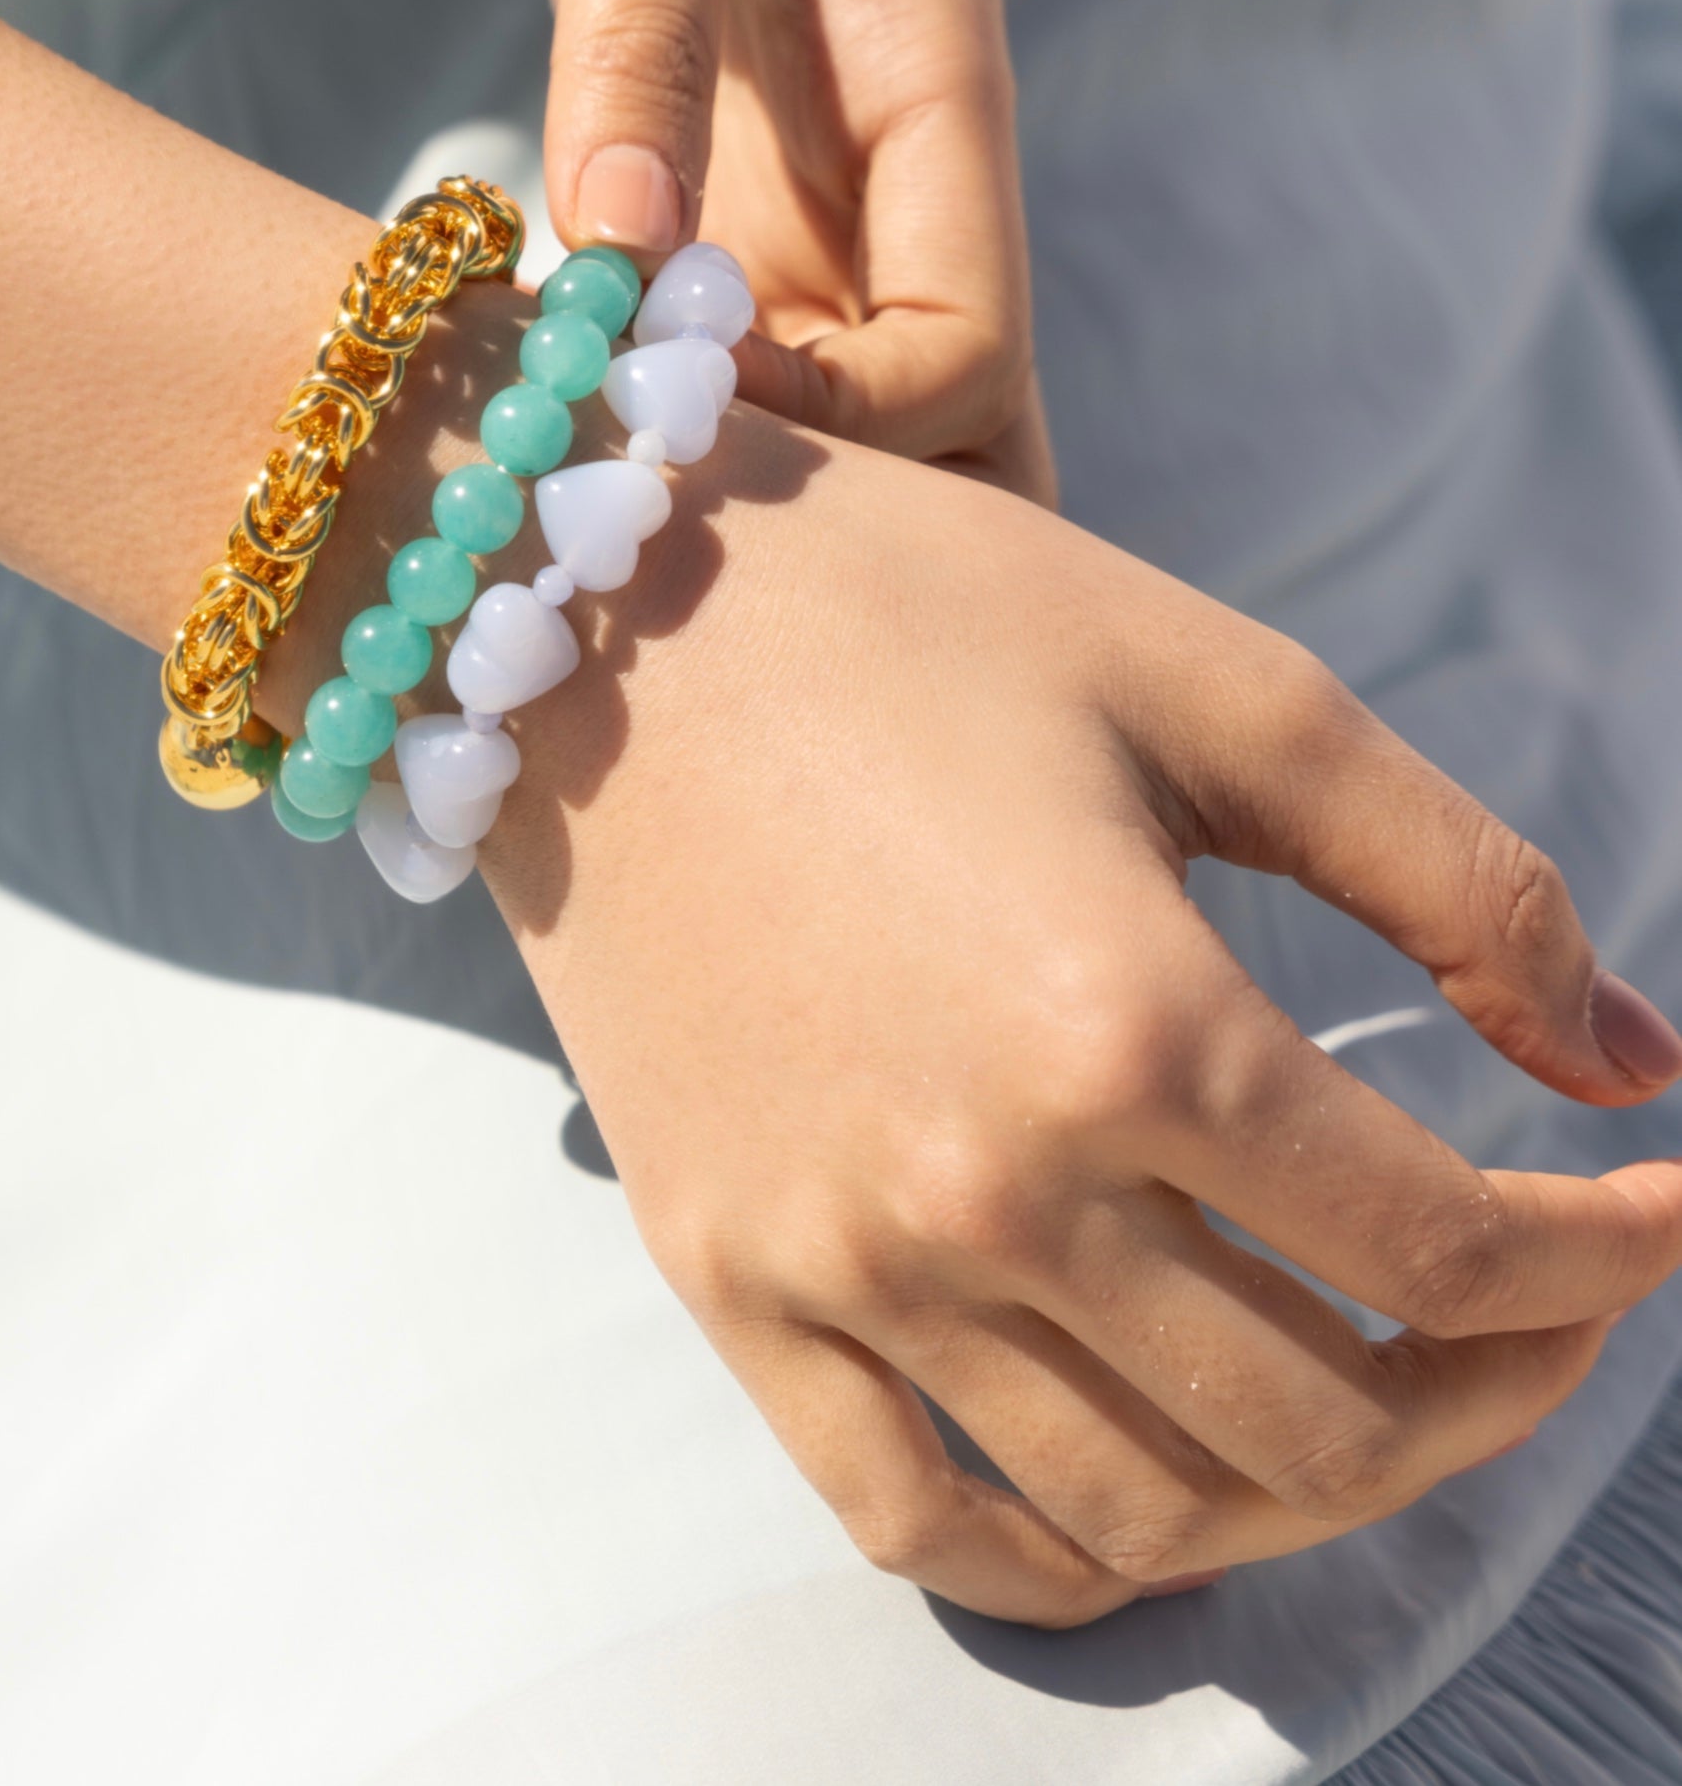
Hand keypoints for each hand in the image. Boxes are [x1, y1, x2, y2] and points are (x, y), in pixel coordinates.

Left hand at [467, 0, 1050, 496]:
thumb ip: (640, 32)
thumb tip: (619, 263)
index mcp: (926, 63)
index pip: (962, 350)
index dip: (845, 437)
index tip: (657, 403)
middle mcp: (890, 140)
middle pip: (941, 421)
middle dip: (851, 530)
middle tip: (642, 563)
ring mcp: (804, 153)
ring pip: (830, 396)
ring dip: (731, 473)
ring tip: (556, 509)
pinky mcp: (711, 136)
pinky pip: (715, 321)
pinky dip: (643, 387)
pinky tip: (526, 406)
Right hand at [478, 409, 1681, 1625]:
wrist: (585, 599)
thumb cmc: (906, 604)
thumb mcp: (1214, 681)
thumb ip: (1458, 874)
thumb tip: (1635, 1057)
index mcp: (1132, 1021)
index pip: (1444, 1248)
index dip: (1601, 1257)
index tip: (1656, 1201)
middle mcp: (990, 1187)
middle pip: (1325, 1420)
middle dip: (1501, 1389)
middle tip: (1546, 1305)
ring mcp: (841, 1259)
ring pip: (1151, 1508)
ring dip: (1320, 1489)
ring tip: (1374, 1381)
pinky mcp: (726, 1277)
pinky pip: (917, 1526)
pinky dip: (1073, 1562)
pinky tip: (1155, 1492)